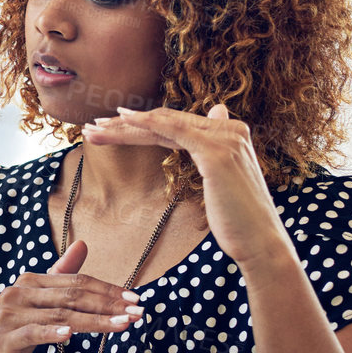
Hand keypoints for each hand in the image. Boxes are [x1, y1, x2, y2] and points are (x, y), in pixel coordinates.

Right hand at [0, 241, 142, 352]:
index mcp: (30, 281)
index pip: (75, 281)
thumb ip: (60, 277)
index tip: (135, 298)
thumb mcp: (37, 304)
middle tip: (138, 311)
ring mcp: (10, 314)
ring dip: (95, 321)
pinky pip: (33, 332)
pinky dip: (53, 333)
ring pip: (60, 315)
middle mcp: (18, 292)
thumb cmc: (11, 333)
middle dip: (109, 304)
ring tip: (122, 325)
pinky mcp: (4, 337)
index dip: (107, 289)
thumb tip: (83, 244)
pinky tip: (71, 335)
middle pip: (72, 295)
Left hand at [86, 104, 291, 268]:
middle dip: (124, 125)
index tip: (108, 130)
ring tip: (92, 130)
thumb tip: (216, 110)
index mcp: (230, 133)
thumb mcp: (223, 177)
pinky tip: (122, 121)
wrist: (260, 242)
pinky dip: (146, 123)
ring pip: (163, 124)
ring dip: (124, 125)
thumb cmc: (238, 219)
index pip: (174, 125)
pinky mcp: (216, 151)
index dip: (140, 126)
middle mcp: (230, 128)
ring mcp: (224, 137)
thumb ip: (215, 146)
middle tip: (91, 127)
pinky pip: (173, 130)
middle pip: (165, 121)